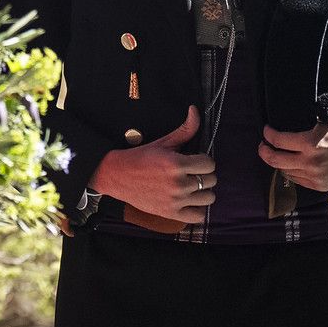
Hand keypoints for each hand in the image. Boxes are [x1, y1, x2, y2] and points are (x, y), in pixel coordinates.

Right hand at [87, 106, 216, 223]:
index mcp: (176, 164)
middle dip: (203, 174)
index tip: (194, 161)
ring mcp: (175, 201)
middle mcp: (177, 184)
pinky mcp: (170, 213)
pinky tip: (189, 201)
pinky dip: (197, 209)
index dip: (203, 160)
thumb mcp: (163, 142)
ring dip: (202, 191)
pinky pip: (198, 216)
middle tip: (191, 173)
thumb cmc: (141, 157)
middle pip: (211, 180)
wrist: (117, 176)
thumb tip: (195, 110)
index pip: (209, 164)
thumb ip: (185, 129)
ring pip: (208, 198)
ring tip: (191, 186)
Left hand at [257, 119, 327, 191]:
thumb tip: (284, 128)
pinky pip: (297, 180)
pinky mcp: (320, 186)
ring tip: (275, 155)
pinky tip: (289, 165)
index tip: (266, 131)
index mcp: (310, 142)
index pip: (278, 140)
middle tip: (263, 145)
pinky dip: (290, 172)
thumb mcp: (324, 122)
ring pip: (284, 171)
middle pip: (275, 159)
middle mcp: (310, 161)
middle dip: (265, 151)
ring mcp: (315, 176)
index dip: (268, 135)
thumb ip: (304, 128)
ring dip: (277, 162)